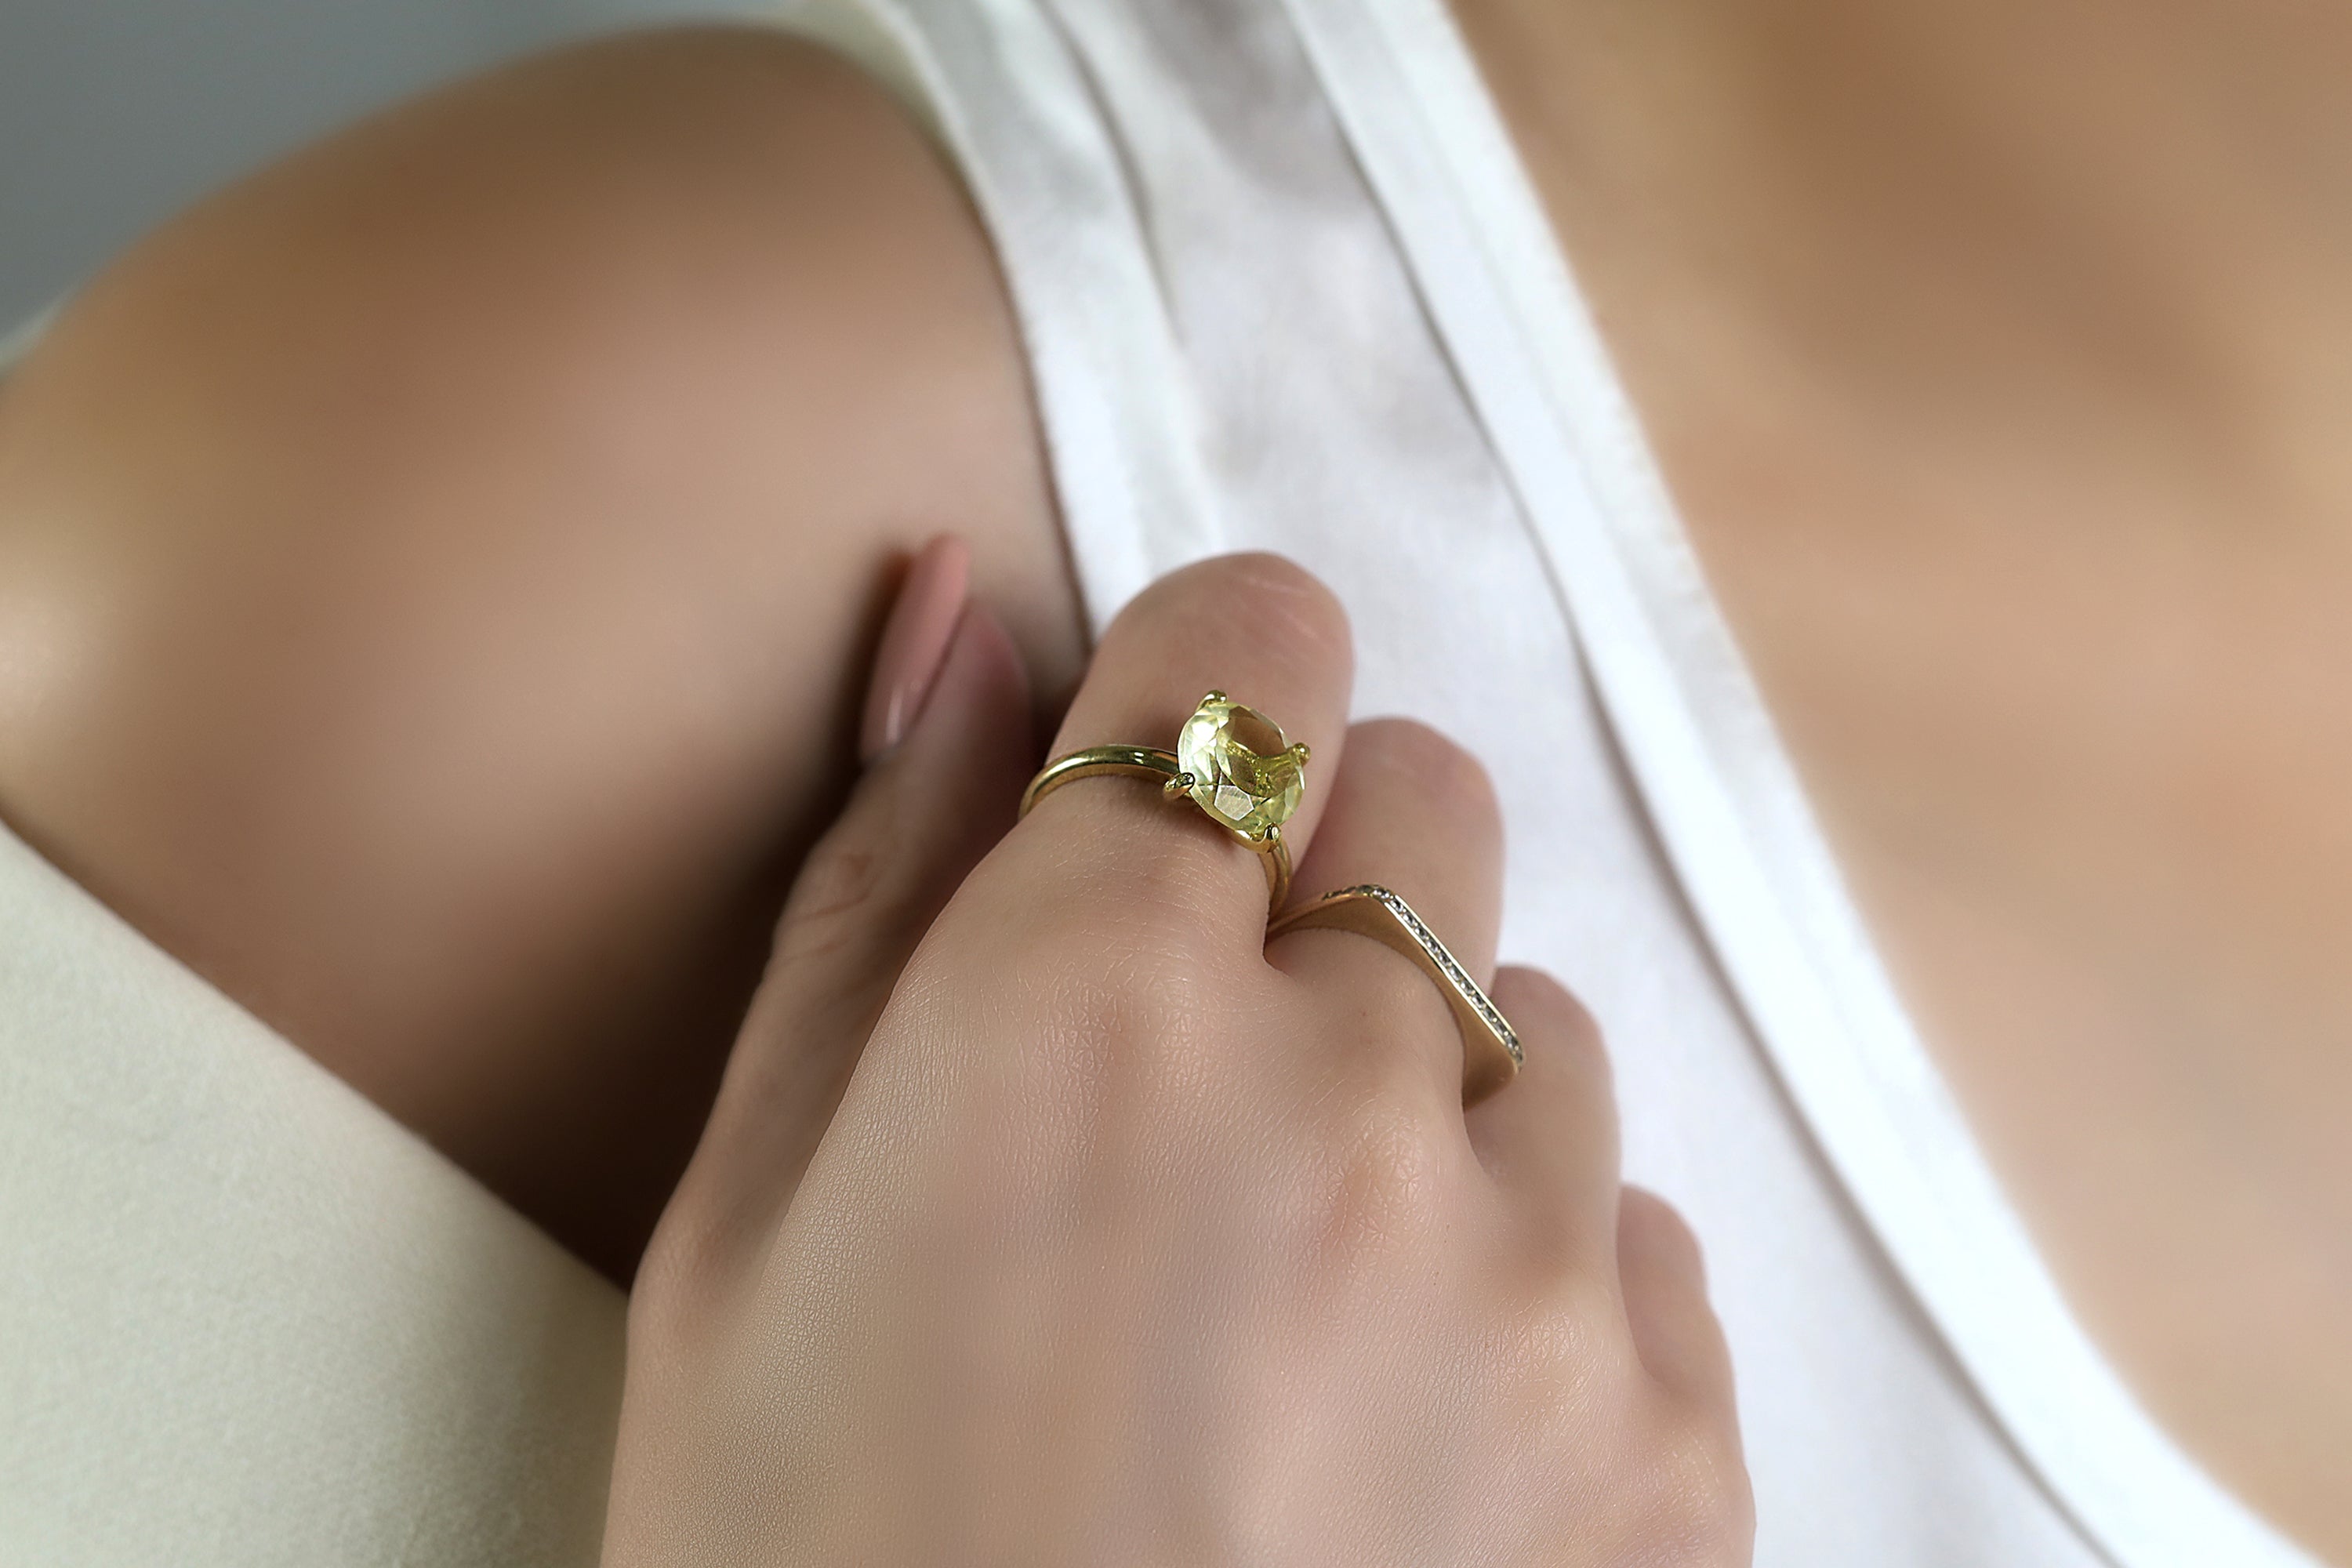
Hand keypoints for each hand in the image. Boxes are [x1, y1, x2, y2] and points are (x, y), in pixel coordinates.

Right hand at [602, 553, 1751, 1564]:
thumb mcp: (744, 1231)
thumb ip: (874, 876)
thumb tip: (953, 604)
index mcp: (1093, 994)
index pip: (1248, 643)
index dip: (1192, 698)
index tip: (1150, 799)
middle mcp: (1357, 1084)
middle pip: (1419, 801)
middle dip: (1308, 881)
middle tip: (1185, 1082)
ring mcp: (1549, 1274)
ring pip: (1536, 1022)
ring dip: (1425, 1095)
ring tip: (1287, 1305)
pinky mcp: (1676, 1449)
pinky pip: (1640, 1232)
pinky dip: (1536, 1275)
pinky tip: (1398, 1437)